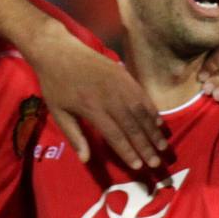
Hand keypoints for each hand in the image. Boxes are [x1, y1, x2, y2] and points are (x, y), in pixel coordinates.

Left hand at [25, 25, 167, 169]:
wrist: (58, 50)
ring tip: (163, 148)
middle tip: (156, 163)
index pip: (114, 135)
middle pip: (132, 126)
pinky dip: (152, 111)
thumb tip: (85, 160)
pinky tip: (159, 124)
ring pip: (141, 111)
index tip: (138, 167)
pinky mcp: (124, 74)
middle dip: (146, 147)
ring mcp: (119, 84)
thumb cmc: (55, 84)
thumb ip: (74, 136)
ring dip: (154, 131)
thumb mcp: (58, 112)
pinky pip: (142, 95)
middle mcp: (109, 96)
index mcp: (91, 108)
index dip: (127, 152)